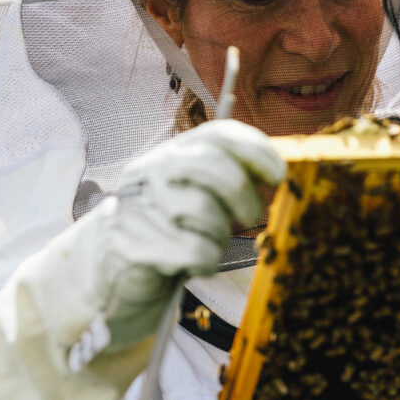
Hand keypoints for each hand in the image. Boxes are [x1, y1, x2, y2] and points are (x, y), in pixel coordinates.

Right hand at [92, 120, 284, 345]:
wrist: (120, 264)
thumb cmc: (175, 226)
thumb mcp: (203, 194)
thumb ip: (232, 177)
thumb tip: (276, 172)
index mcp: (175, 151)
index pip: (219, 134)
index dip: (255, 150)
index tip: (279, 175)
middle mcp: (153, 168)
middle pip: (212, 166)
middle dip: (243, 196)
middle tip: (251, 217)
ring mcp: (138, 203)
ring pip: (205, 213)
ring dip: (218, 237)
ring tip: (204, 241)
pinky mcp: (132, 240)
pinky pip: (193, 251)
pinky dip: (204, 262)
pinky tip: (191, 262)